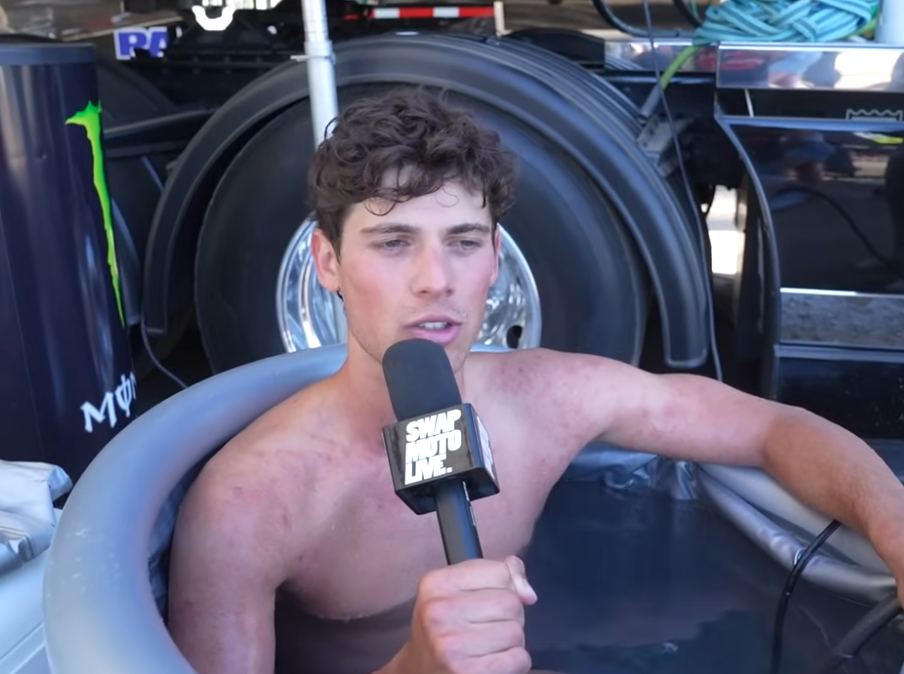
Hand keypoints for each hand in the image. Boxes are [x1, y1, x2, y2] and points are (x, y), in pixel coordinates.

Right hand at [393, 555, 537, 673]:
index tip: (486, 602)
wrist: (419, 673)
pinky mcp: (468, 672)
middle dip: (508, 617)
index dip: (503, 588)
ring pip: (516, 632)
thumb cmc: (445, 631)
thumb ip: (497, 577)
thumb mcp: (457, 593)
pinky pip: (519, 658)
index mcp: (436, 584)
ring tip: (486, 647)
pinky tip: (491, 663)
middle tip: (486, 629)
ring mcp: (451, 645)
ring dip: (510, 643)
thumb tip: (528, 593)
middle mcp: (438, 612)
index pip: (500, 572)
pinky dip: (514, 663)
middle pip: (511, 603)